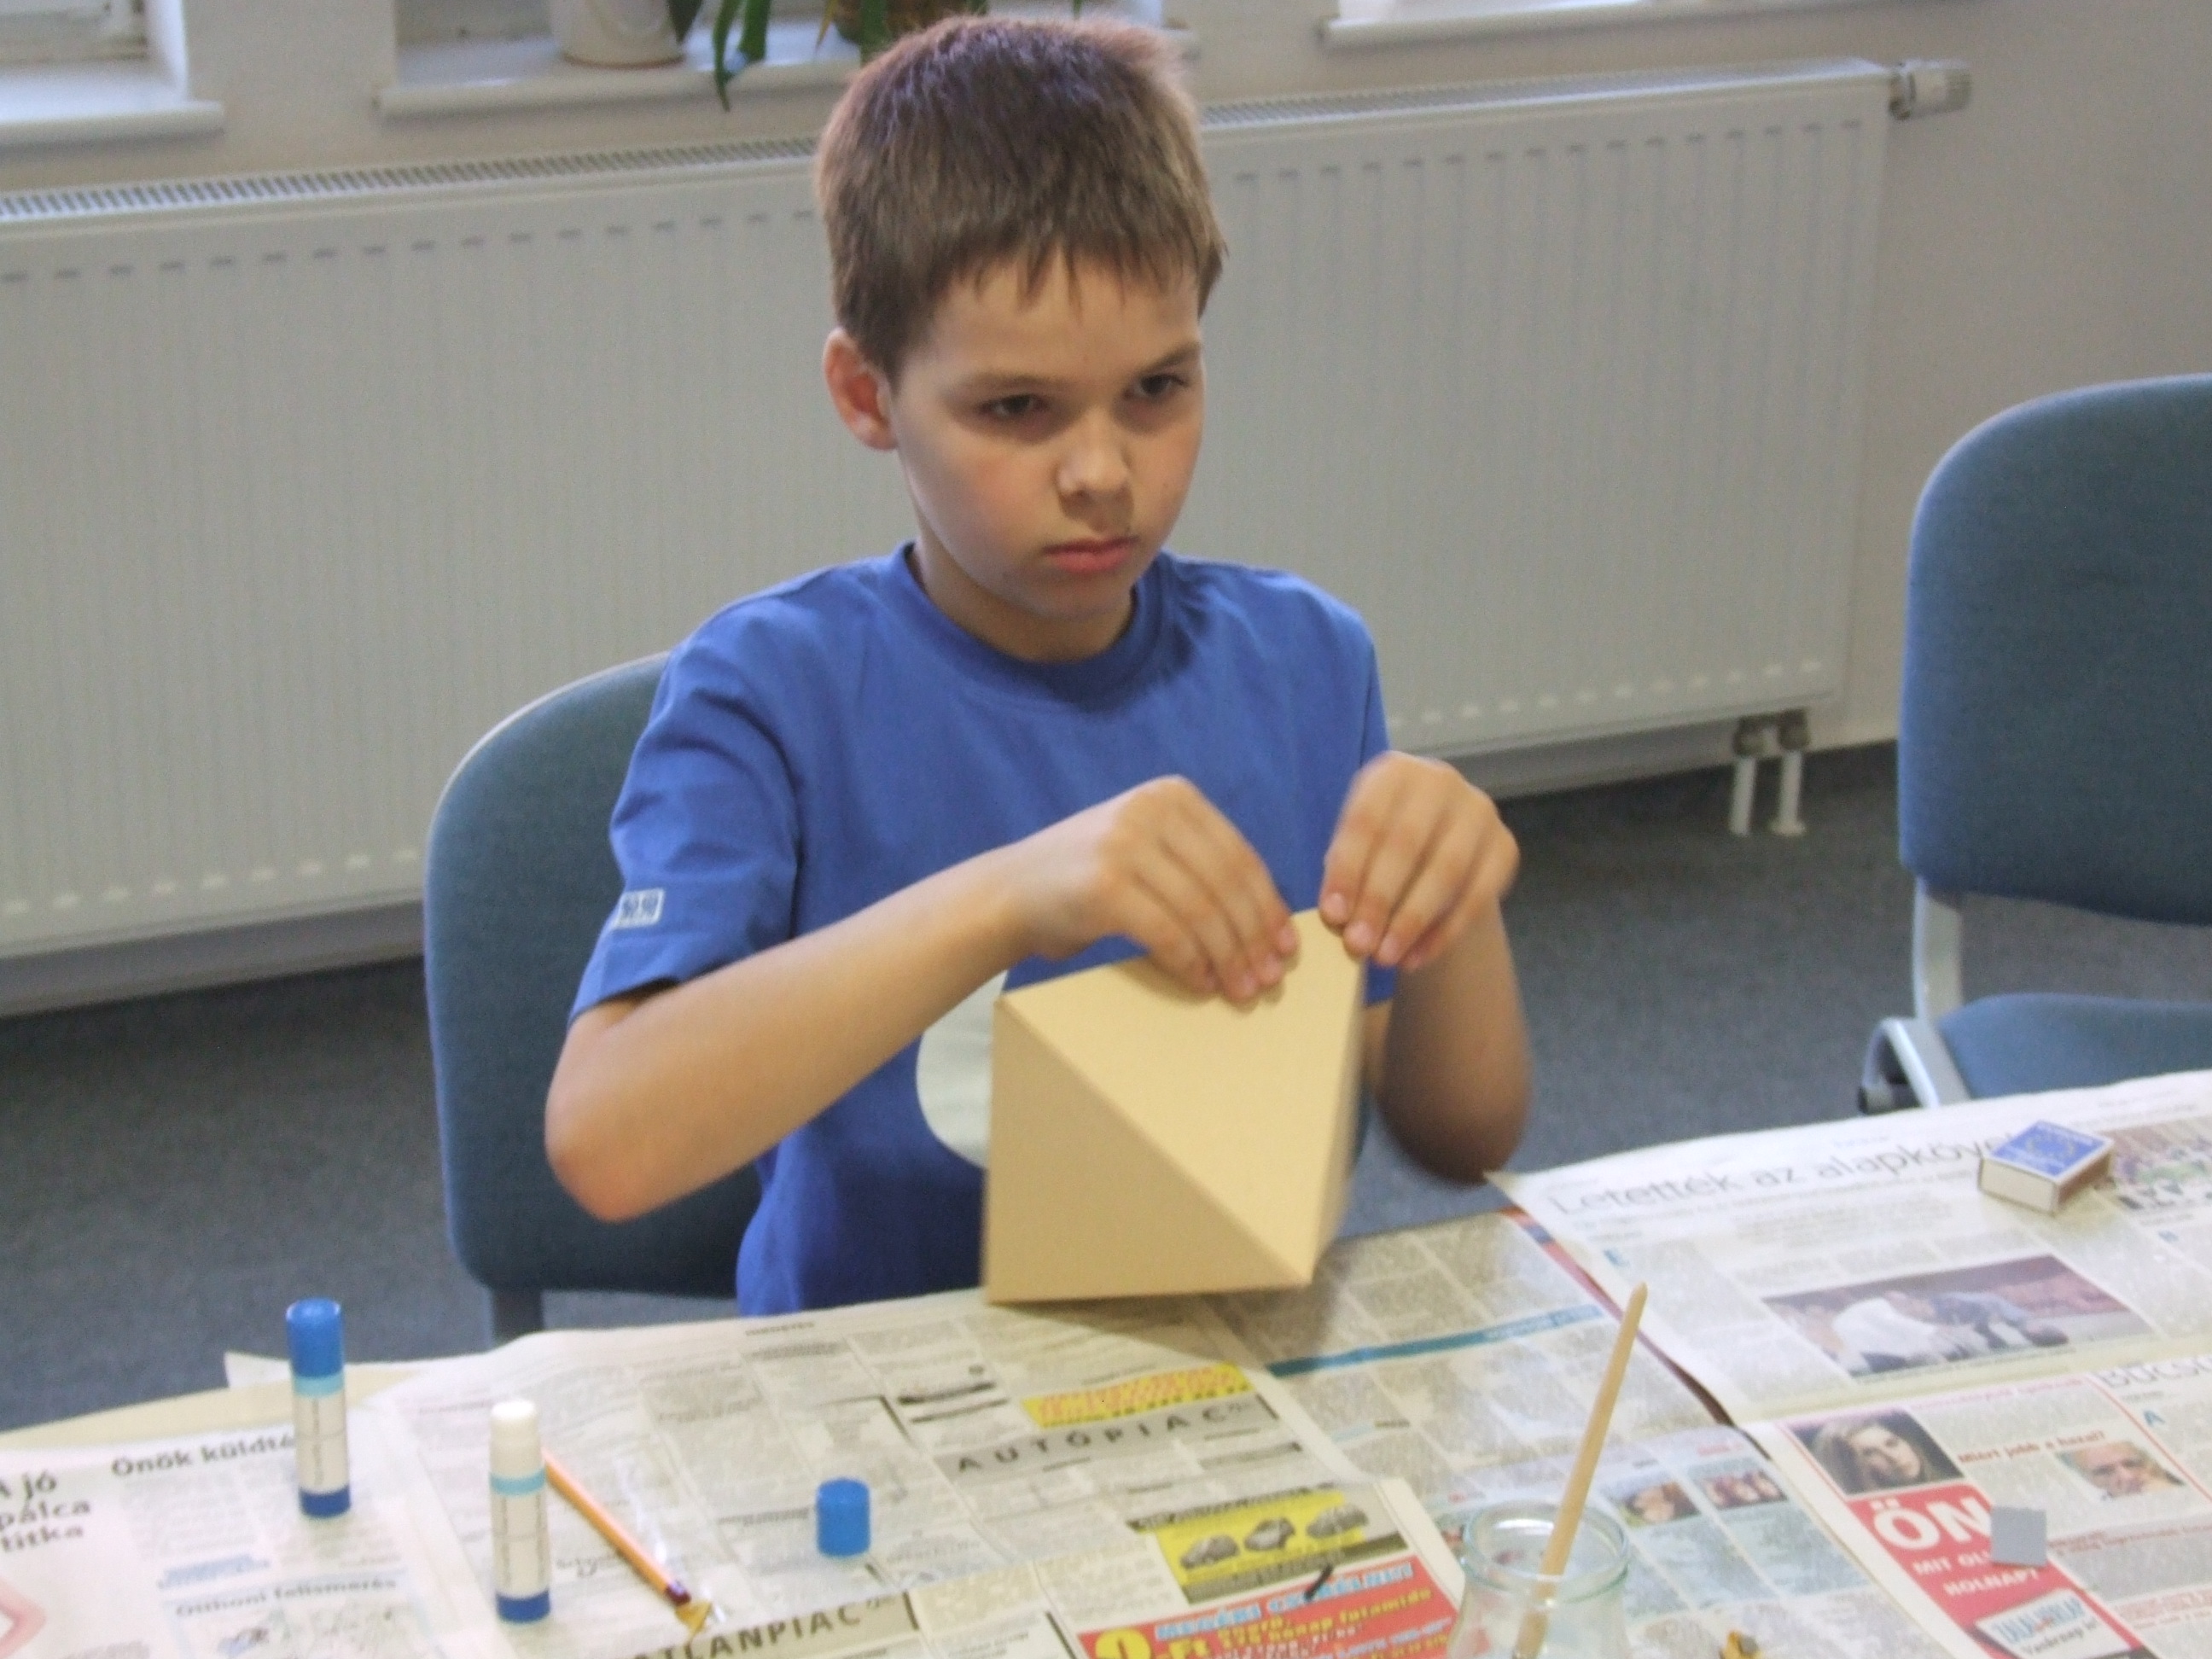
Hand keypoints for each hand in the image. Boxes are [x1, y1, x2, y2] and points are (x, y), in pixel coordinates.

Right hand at [994, 776, 1297, 1002]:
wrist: (1008, 894)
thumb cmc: (1086, 883)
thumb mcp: (1146, 850)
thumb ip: (1195, 865)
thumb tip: (1265, 923)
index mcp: (1171, 796)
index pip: (1240, 856)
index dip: (1267, 906)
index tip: (1285, 947)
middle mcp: (1149, 810)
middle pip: (1226, 884)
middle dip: (1253, 938)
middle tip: (1267, 980)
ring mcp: (1124, 844)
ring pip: (1202, 910)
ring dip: (1228, 957)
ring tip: (1240, 989)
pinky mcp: (1104, 886)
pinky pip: (1168, 933)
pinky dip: (1191, 963)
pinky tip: (1201, 983)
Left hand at [1320, 753, 1516, 972]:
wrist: (1441, 838)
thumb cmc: (1383, 842)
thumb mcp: (1359, 842)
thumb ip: (1346, 871)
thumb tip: (1338, 916)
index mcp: (1393, 772)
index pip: (1366, 821)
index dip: (1348, 870)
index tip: (1332, 915)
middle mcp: (1440, 781)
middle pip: (1407, 844)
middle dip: (1379, 900)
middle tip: (1358, 944)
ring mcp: (1479, 811)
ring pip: (1446, 871)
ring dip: (1412, 920)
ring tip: (1386, 957)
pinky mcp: (1505, 846)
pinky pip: (1477, 895)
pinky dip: (1445, 932)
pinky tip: (1417, 957)